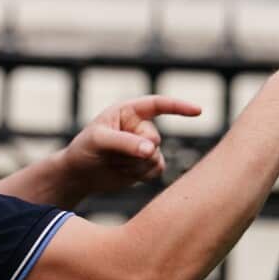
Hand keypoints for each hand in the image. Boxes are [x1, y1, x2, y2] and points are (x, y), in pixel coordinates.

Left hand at [60, 95, 201, 194]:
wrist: (80, 174)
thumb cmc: (84, 149)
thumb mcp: (100, 141)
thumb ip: (126, 143)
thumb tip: (151, 149)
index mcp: (129, 111)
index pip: (158, 105)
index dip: (178, 106)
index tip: (198, 111)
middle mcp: (140, 126)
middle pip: (154, 139)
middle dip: (134, 151)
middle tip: (112, 156)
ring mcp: (145, 146)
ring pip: (155, 157)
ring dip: (134, 165)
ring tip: (114, 163)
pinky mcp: (147, 165)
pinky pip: (157, 170)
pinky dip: (141, 174)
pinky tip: (124, 172)